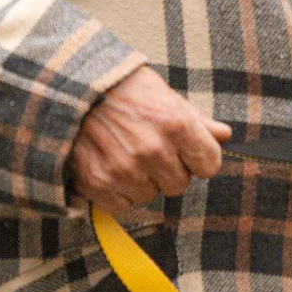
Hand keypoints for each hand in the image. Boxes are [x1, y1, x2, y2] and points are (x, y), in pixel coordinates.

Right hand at [68, 65, 230, 215]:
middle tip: (146, 147)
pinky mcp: (98, 183)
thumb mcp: (162, 94)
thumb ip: (196, 120)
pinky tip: (107, 165)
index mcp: (176, 124)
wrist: (66, 85)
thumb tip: (224, 135)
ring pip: (150, 195)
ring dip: (140, 180)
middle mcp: (153, 150)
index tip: (184, 151)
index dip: (197, 158)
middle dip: (168, 170)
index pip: (209, 165)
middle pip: (179, 184)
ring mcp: (125, 169)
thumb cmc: (119, 87)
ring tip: (122, 152)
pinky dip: (116, 191)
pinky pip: (123, 205)